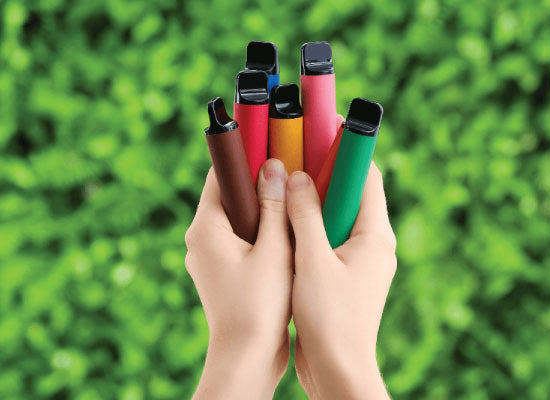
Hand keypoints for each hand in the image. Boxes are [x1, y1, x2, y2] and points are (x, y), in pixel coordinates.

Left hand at [185, 159, 291, 399]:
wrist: (247, 359)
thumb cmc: (259, 306)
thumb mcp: (274, 251)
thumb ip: (275, 207)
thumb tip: (274, 166)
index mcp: (205, 228)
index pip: (220, 175)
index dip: (245, 155)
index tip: (270, 142)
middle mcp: (201, 240)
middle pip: (230, 196)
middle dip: (260, 184)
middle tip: (292, 173)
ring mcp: (210, 258)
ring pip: (239, 219)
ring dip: (264, 210)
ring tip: (294, 203)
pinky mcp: (223, 272)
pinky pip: (242, 240)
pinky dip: (262, 233)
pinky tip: (288, 234)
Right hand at [287, 163, 395, 399]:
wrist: (338, 371)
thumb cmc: (331, 319)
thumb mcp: (313, 261)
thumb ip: (305, 216)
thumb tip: (296, 176)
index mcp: (375, 235)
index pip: (367, 176)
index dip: (348, 147)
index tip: (325, 124)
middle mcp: (372, 243)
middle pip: (350, 193)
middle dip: (323, 170)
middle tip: (294, 151)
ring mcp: (357, 260)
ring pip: (336, 216)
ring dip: (312, 199)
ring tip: (284, 181)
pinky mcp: (342, 274)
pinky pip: (327, 238)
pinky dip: (308, 225)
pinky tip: (283, 221)